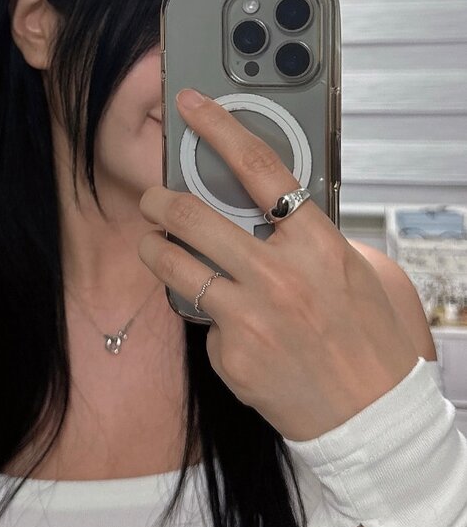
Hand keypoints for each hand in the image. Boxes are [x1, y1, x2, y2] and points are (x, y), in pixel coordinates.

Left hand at [137, 88, 418, 441]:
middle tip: (152, 198)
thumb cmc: (374, 345)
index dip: (219, 127)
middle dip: (160, 201)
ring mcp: (250, 316)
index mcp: (318, 243)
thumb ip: (317, 240)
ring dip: (155, 250)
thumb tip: (278, 217)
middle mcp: (279, 274)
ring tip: (154, 247)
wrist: (374, 421)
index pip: (259, 167)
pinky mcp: (230, 354)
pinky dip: (204, 318)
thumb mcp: (364, 274)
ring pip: (174, 266)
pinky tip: (224, 327)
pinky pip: (200, 320)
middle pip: (193, 216)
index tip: (192, 105)